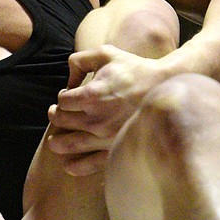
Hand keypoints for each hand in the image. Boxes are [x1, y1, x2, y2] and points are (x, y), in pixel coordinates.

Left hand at [47, 45, 168, 174]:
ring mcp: (104, 137)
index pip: (63, 101)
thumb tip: (67, 79)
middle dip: (56, 116)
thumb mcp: (106, 53)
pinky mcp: (115, 149)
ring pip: (69, 145)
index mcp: (90, 95)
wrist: (164, 88)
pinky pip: (89, 164)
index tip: (67, 95)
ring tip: (55, 141)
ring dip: (58, 142)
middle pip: (62, 121)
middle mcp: (95, 118)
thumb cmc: (135, 69)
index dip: (62, 97)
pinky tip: (68, 164)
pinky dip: (75, 166)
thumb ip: (80, 60)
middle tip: (57, 114)